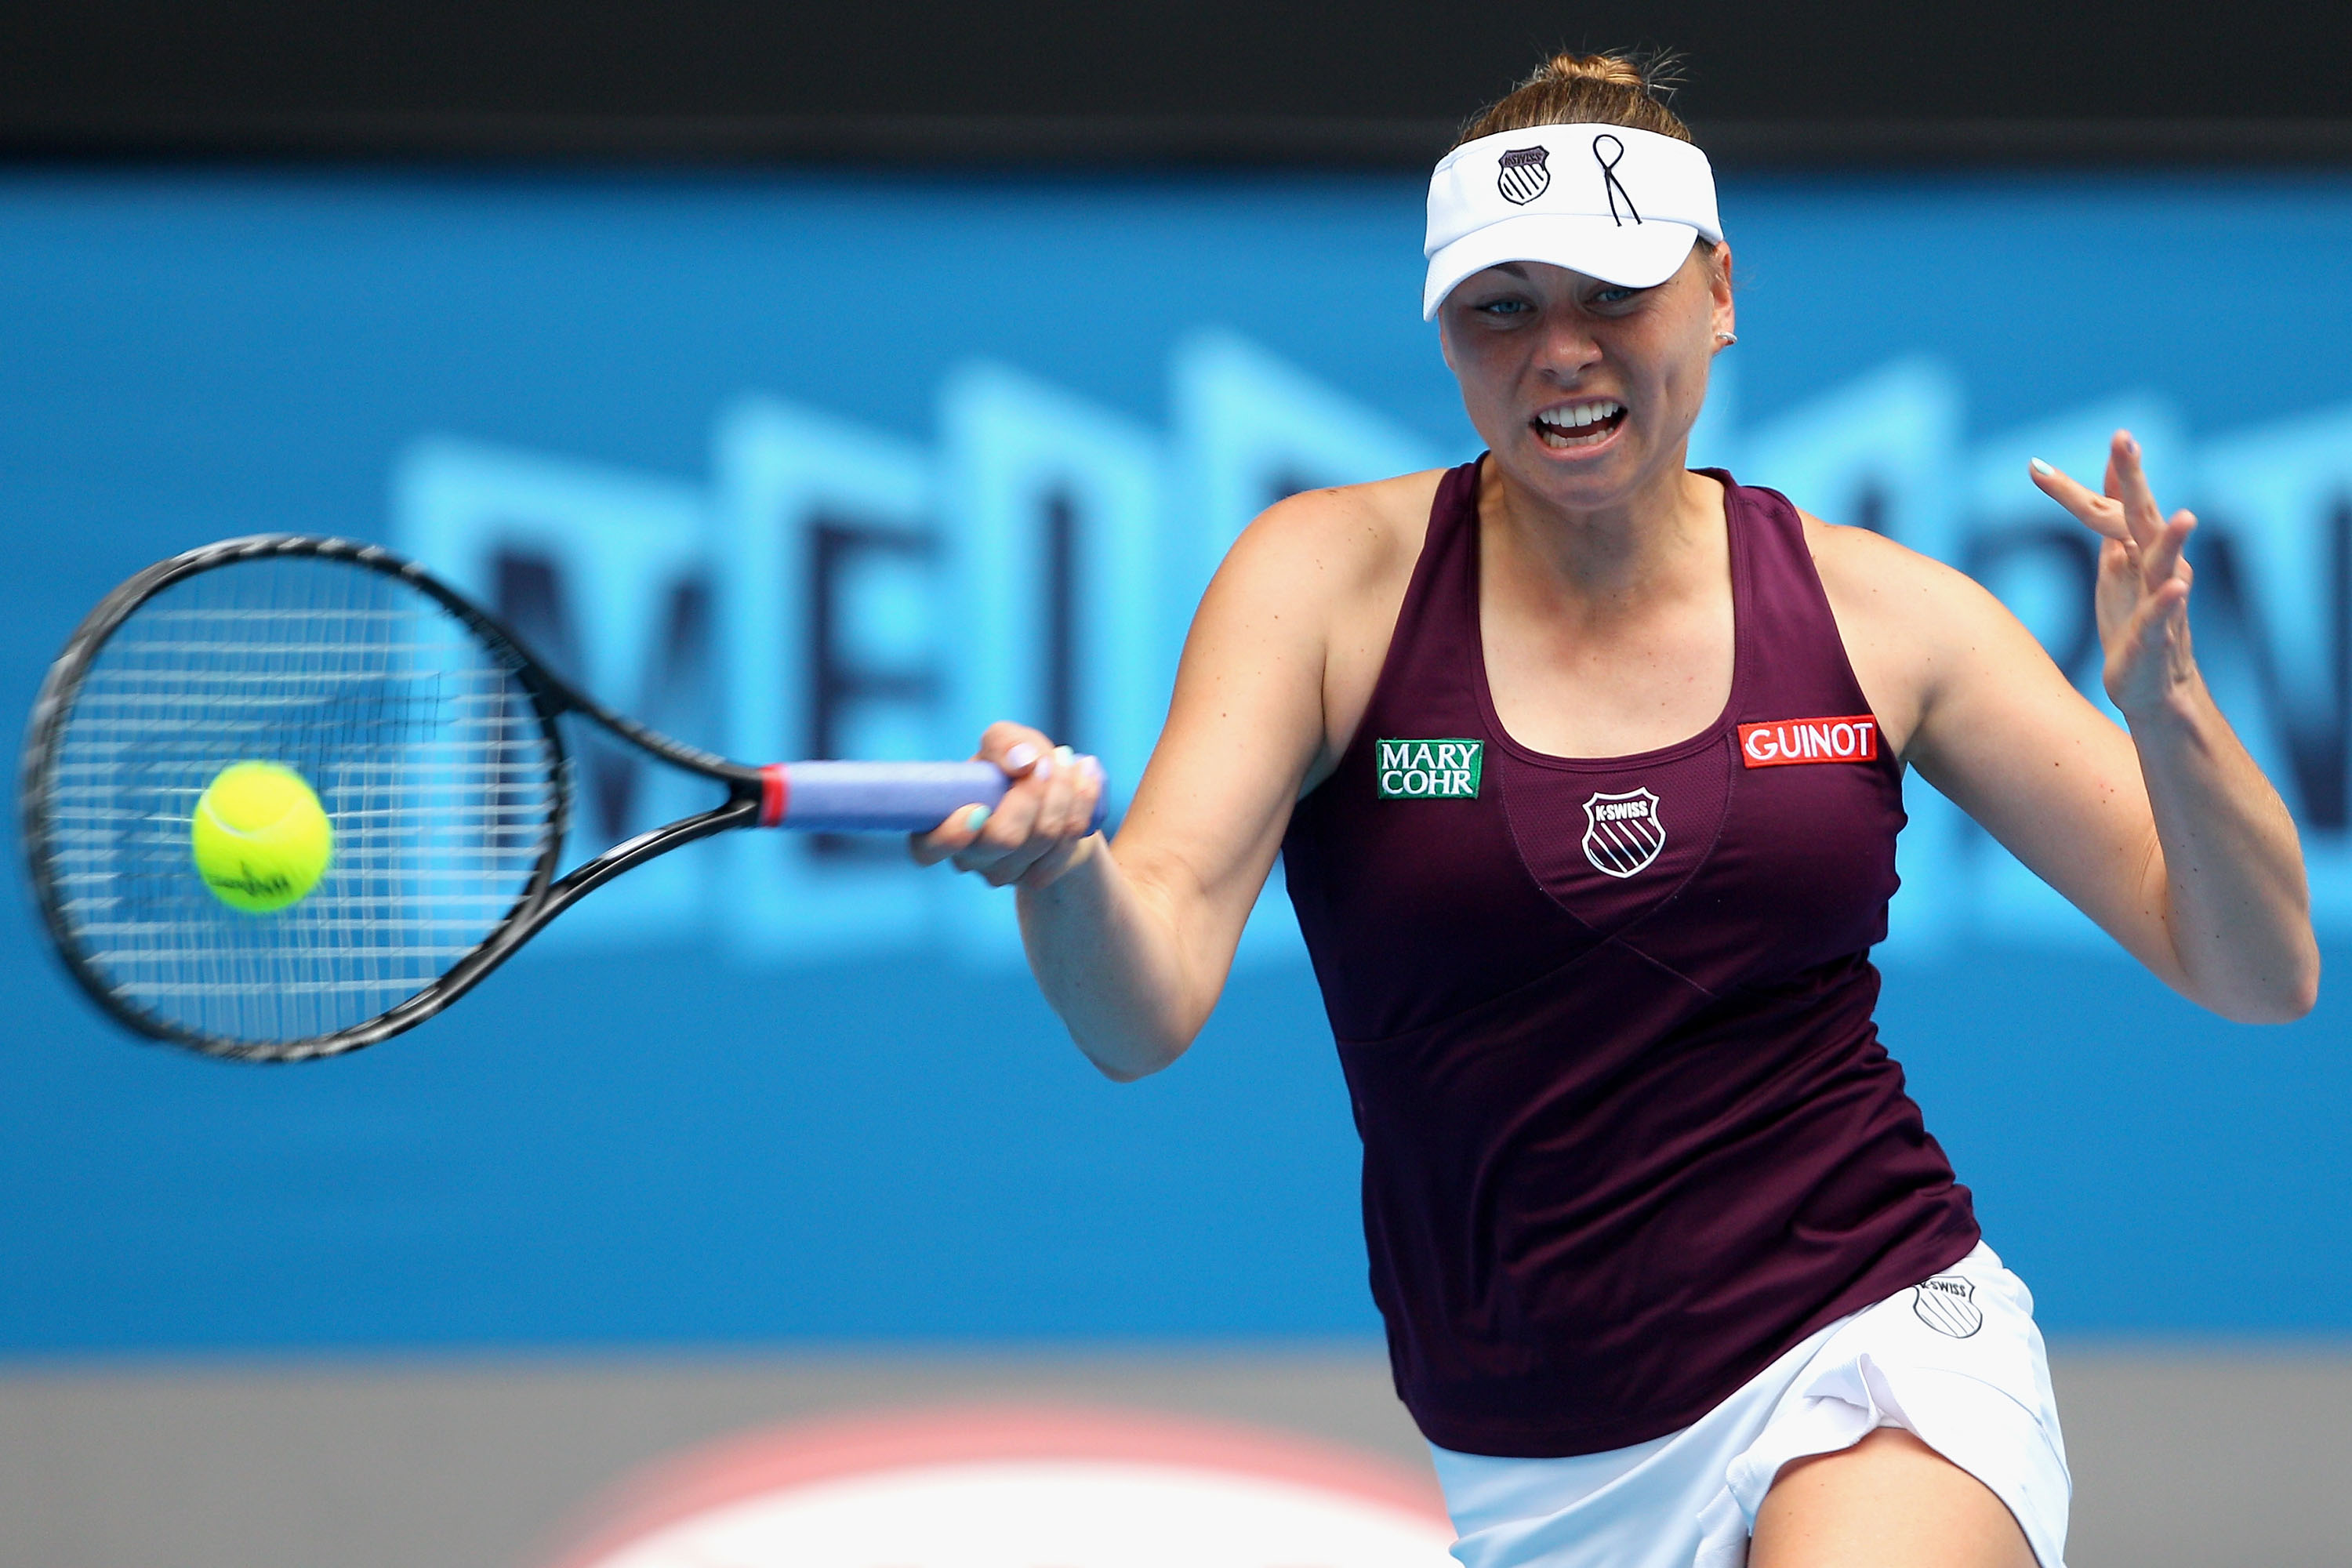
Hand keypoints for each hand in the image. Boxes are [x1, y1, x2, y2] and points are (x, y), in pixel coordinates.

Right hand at [908, 721, 1106, 887]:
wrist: (1053, 793)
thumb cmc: (1014, 765)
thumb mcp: (1004, 741)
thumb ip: (1004, 743)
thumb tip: (1023, 763)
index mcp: (940, 825)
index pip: (927, 848)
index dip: (951, 835)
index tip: (978, 808)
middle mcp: (967, 857)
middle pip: (1003, 839)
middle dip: (1032, 793)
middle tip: (1047, 760)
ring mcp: (1002, 873)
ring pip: (1041, 840)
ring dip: (1063, 794)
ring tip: (1069, 761)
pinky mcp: (1036, 879)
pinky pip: (1066, 846)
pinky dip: (1082, 806)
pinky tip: (1088, 778)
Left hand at [2029, 430, 2198, 719]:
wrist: (2152, 683)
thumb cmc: (2132, 621)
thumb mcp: (2116, 566)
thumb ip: (2111, 526)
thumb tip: (2105, 483)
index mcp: (2137, 549)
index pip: (2110, 506)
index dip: (2094, 479)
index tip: (2075, 449)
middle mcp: (2155, 566)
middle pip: (2141, 516)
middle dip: (2134, 479)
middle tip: (2125, 442)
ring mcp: (2161, 599)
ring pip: (2168, 563)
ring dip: (2173, 540)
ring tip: (2184, 516)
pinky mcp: (2156, 636)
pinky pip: (2163, 616)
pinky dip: (2169, 601)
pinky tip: (2178, 587)